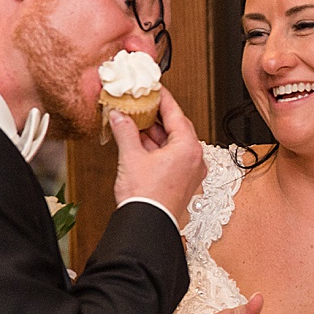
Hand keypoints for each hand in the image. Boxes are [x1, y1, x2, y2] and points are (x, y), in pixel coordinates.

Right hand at [108, 87, 200, 227]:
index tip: (155, 88)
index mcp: (189, 148)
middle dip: (157, 116)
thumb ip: (125, 131)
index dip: (163, 98)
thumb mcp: (131, 157)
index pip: (176, 113)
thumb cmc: (147, 198)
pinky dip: (158, 148)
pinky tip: (140, 142)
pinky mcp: (183, 181)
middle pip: (177, 127)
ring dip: (155, 133)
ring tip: (136, 122)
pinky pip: (172, 157)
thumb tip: (119, 116)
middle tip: (143, 104)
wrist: (147, 225)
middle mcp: (195, 159)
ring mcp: (191, 172)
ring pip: (174, 143)